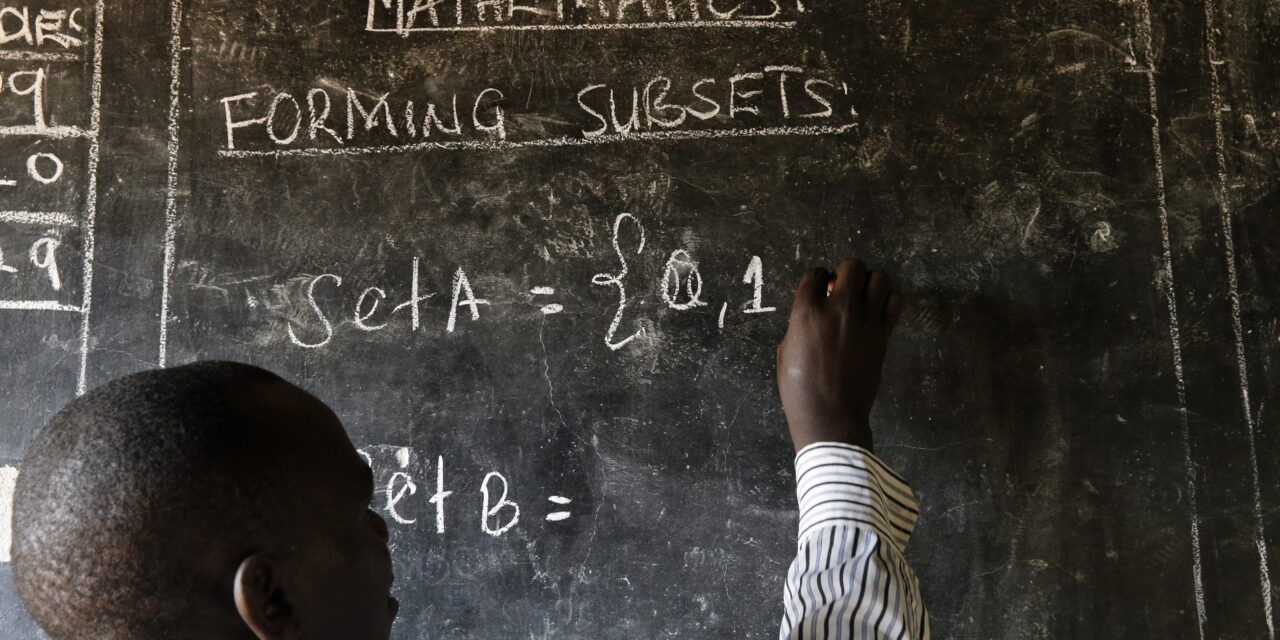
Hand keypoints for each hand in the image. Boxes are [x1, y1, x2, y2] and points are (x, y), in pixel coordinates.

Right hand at [777, 259, 904, 452]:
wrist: (829, 414)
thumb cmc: (799, 388)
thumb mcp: (785, 350)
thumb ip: (799, 324)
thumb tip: (812, 314)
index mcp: (807, 312)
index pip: (814, 274)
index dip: (816, 280)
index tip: (819, 289)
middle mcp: (838, 308)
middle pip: (852, 266)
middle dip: (846, 273)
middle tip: (842, 289)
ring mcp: (865, 320)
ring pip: (879, 277)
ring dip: (870, 283)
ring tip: (863, 298)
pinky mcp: (883, 334)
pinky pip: (896, 301)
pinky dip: (889, 300)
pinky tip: (878, 312)